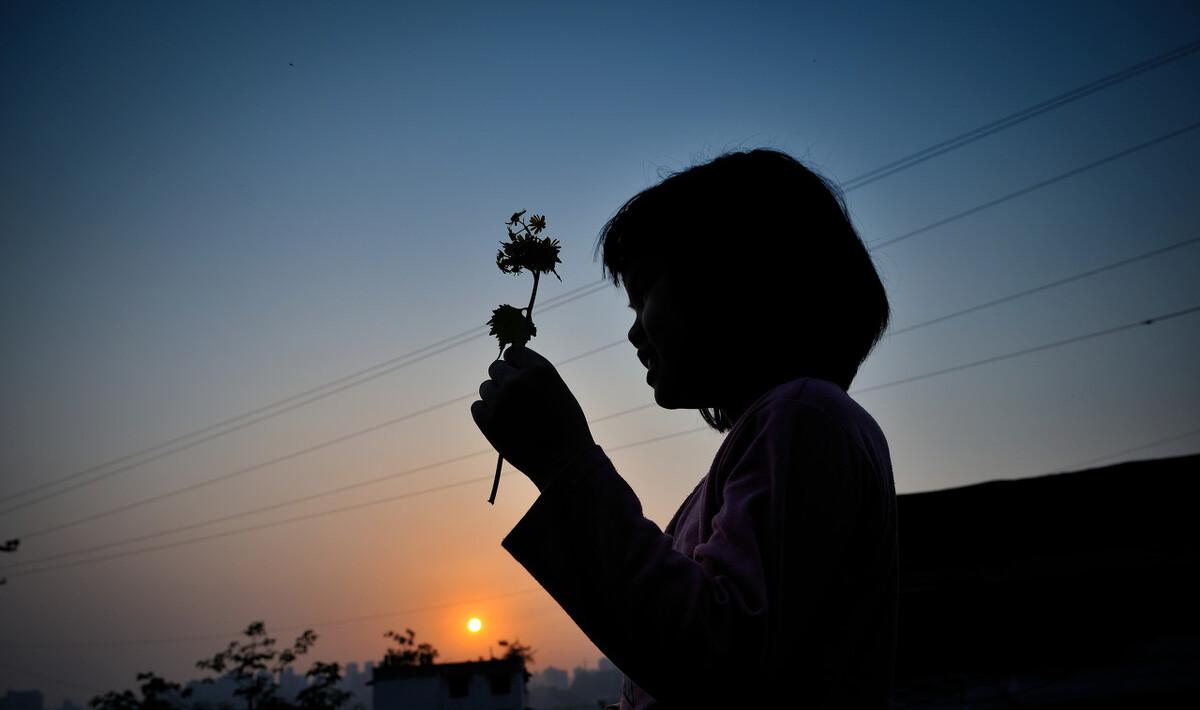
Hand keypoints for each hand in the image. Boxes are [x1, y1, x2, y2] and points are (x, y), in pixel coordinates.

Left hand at [471, 345, 595, 490]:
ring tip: (514, 417)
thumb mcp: (558, 390)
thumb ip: (535, 376)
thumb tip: (513, 364)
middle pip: (495, 368)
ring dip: (495, 399)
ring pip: (485, 388)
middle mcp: (517, 381)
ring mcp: (501, 401)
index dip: (514, 364)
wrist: (565, 463)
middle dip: (503, 381)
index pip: (512, 352)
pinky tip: (503, 425)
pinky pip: (477, 407)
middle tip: (516, 401)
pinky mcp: (488, 421)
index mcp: (539, 369)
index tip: (518, 376)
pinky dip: (486, 415)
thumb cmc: (567, 427)